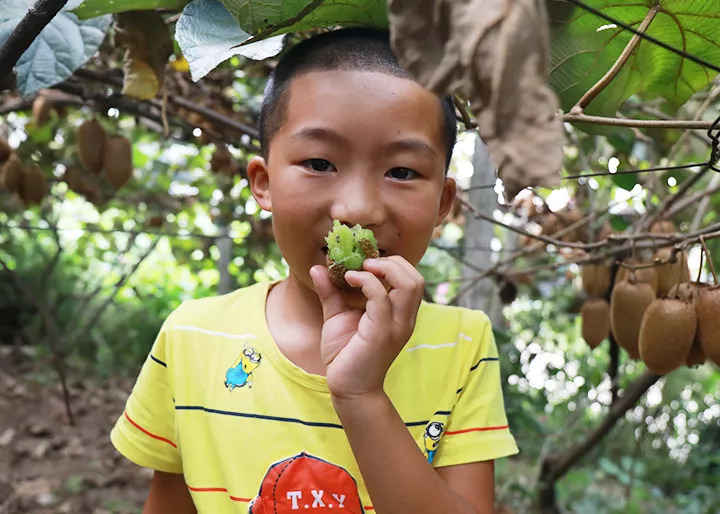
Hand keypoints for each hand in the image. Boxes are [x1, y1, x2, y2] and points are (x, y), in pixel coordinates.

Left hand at [309, 256, 424, 398]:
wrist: (348, 389)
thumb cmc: (345, 355)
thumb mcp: (337, 316)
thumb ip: (331, 292)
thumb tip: (318, 267)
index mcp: (400, 314)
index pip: (411, 279)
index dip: (391, 264)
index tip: (363, 262)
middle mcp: (404, 319)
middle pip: (416, 278)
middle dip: (392, 262)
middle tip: (365, 264)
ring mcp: (396, 326)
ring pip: (409, 284)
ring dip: (385, 269)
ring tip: (361, 270)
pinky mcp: (381, 332)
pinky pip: (381, 298)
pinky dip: (366, 281)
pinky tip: (348, 280)